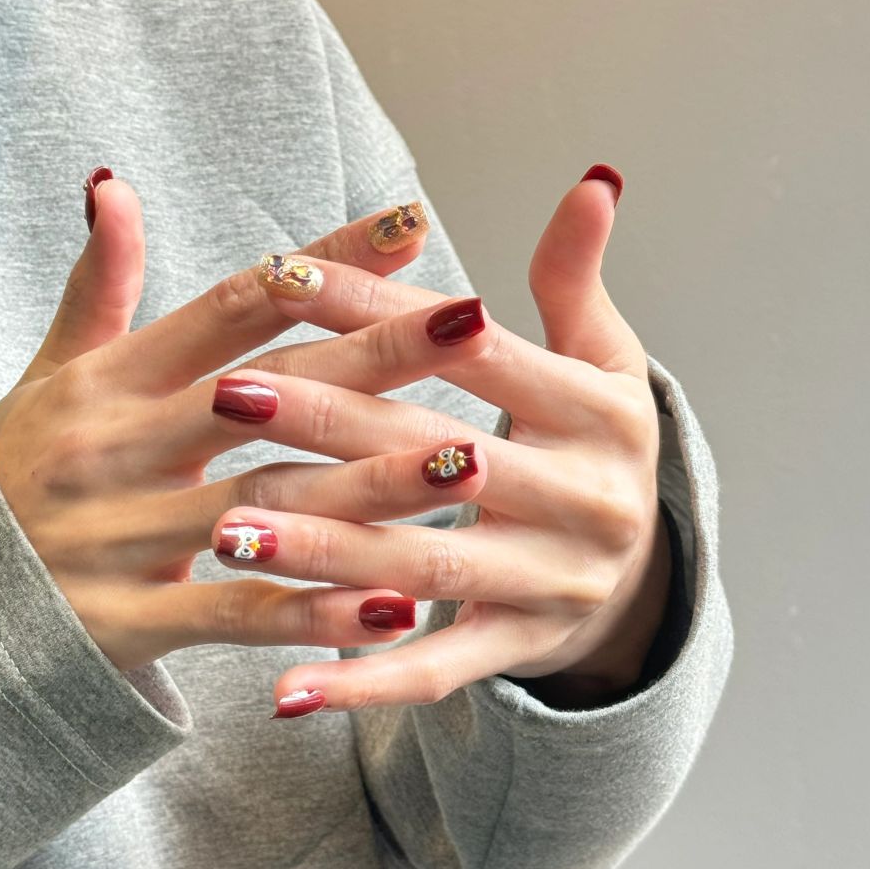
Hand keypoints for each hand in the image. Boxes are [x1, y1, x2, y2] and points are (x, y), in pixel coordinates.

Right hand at [0, 170, 467, 670]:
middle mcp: (122, 447)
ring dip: (372, 487)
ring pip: (270, 502)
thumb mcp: (53, 376)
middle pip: (271, 394)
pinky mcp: (130, 621)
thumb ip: (98, 289)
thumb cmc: (24, 470)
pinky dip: (317, 611)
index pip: (236, 306)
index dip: (324, 261)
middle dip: (377, 356)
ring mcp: (124, 536)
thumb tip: (114, 186)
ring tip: (468, 465)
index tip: (410, 221)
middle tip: (474, 324)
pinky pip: (238, 614)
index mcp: (113, 380)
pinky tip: (398, 605)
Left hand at [210, 165, 672, 715]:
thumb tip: (595, 178)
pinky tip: (281, 689)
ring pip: (427, 567)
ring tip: (228, 532)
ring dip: (326, 554)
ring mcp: (552, 584)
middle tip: (228, 397)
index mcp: (599, 415)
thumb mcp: (605, 362)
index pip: (476, 351)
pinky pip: (438, 672)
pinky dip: (363, 683)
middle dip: (331, 428)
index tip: (283, 277)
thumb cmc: (597, 445)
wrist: (641, 571)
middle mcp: (586, 501)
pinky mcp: (519, 649)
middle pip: (441, 458)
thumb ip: (577, 281)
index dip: (381, 311)